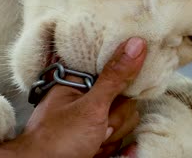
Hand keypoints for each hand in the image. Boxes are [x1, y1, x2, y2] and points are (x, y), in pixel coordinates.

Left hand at [10, 37, 146, 157]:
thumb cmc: (56, 140)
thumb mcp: (90, 107)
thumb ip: (115, 77)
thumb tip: (136, 44)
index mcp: (80, 78)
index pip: (115, 65)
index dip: (123, 80)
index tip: (121, 96)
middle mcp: (88, 94)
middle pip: (126, 99)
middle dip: (115, 119)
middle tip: (98, 128)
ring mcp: (93, 116)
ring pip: (126, 120)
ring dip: (112, 137)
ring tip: (91, 142)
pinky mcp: (98, 134)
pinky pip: (120, 137)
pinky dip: (111, 147)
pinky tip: (96, 150)